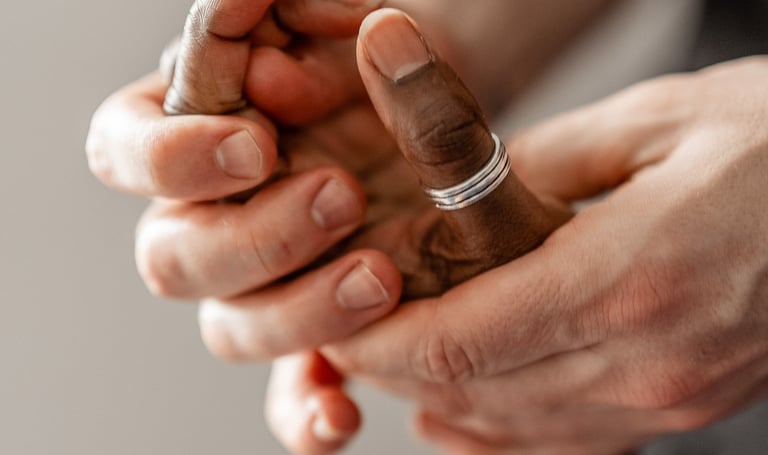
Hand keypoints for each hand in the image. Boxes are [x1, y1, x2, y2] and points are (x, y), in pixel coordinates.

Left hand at [268, 54, 767, 453]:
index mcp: (626, 279)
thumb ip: (536, 164)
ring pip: (506, 428)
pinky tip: (472, 388)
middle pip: (468, 394)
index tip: (336, 316)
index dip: (378, 340)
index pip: (458, 344)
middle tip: (357, 320)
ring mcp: (664, 402)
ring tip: (406, 341)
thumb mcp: (650, 123)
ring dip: (438, 392)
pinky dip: (495, 422)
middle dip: (394, 366)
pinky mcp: (678, 410)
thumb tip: (457, 195)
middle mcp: (643, 363)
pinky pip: (557, 443)